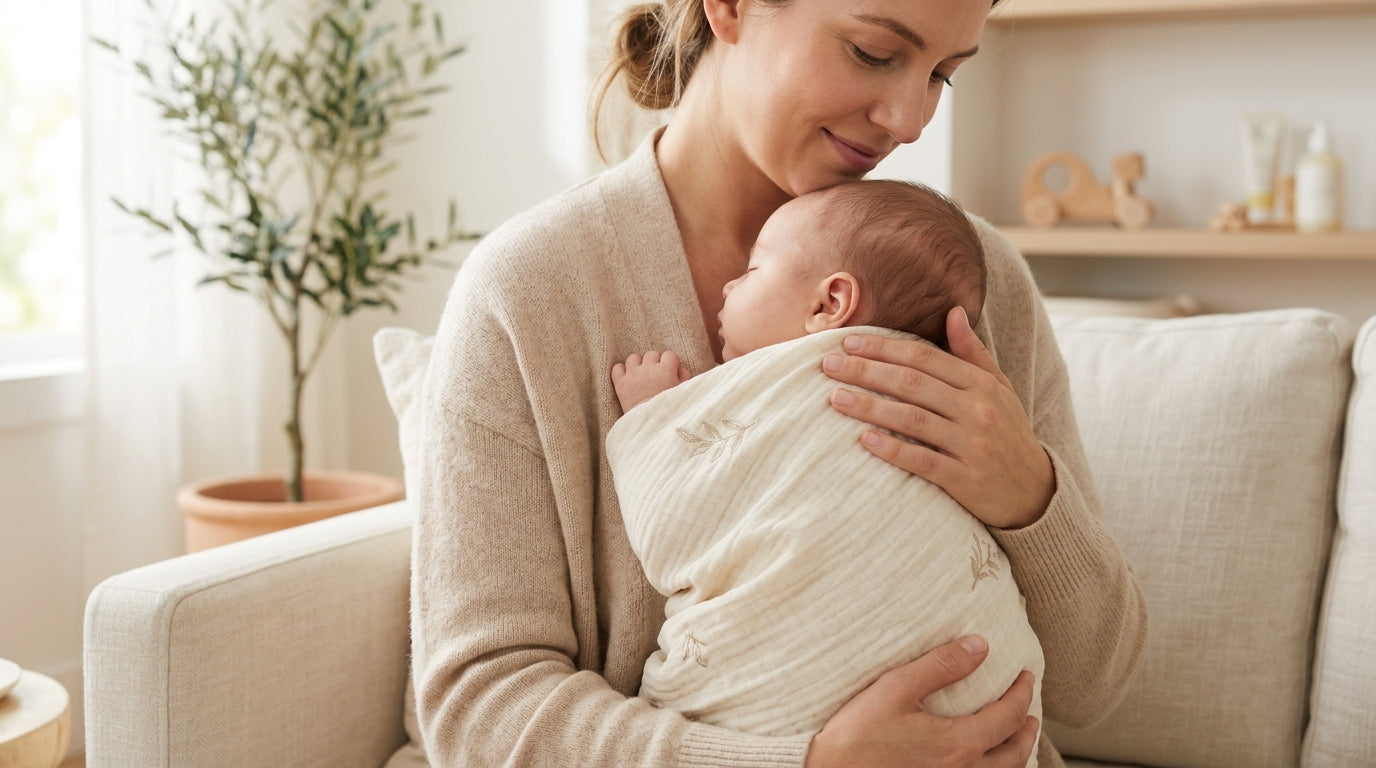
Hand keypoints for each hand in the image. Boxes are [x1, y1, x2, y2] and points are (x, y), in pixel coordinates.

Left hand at [611, 350, 690, 411]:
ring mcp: (633, 374)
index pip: (669, 355)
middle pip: (651, 354)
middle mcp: (649, 368)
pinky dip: (621, 371)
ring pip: (633, 358)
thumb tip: (679, 369)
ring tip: (641, 376)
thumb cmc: (672, 410)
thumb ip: (684, 377)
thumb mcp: (683, 392)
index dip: (670, 363)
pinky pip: (617, 368)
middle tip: (656, 377)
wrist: (653, 425)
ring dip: (637, 365)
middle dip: (654, 363)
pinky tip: (627, 378)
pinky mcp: (621, 383)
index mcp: (666, 369)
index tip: (670, 372)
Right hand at [805, 636, 1038, 767]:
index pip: (1008, 716)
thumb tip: (980, 646)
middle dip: (1026, 728)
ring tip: (1015, 739)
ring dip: (1015, 755)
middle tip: (1029, 710)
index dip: (1022, 693)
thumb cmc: (857, 735)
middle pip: (1014, 753)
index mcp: (959, 743)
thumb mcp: (896, 689)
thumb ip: (941, 666)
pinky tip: (980, 762)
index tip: (1026, 676)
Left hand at [822, 307, 1053, 528]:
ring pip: (913, 419)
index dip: (884, 347)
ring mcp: (973, 445)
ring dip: (870, 406)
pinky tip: (864, 440)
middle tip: (828, 364)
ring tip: (835, 398)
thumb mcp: (999, 389)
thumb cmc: (1008, 434)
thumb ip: (973, 353)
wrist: (1035, 492)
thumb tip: (954, 311)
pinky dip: (893, 449)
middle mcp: (978, 410)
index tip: (849, 341)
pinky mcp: (967, 480)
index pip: (925, 357)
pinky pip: (924, 461)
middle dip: (866, 371)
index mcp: (981, 384)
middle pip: (912, 383)